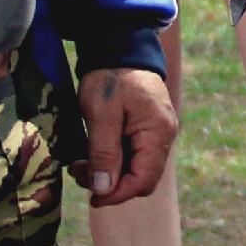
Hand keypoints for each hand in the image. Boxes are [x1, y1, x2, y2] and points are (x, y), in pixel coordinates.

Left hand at [70, 67, 176, 206]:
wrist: (121, 49)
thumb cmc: (111, 79)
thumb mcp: (101, 114)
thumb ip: (104, 153)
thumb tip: (103, 190)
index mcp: (158, 133)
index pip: (143, 180)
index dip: (117, 194)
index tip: (90, 197)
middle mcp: (164, 137)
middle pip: (143, 179)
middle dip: (112, 185)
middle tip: (80, 172)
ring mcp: (159, 134)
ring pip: (137, 170)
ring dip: (109, 174)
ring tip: (81, 161)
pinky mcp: (149, 130)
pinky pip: (134, 157)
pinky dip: (113, 161)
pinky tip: (93, 152)